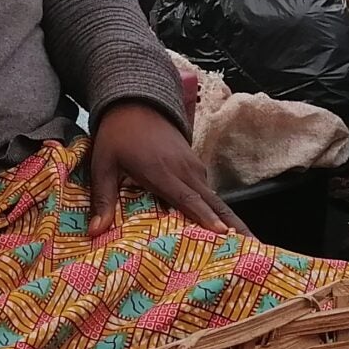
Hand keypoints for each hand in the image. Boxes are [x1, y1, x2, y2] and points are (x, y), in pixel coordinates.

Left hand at [86, 100, 245, 237]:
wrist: (135, 102)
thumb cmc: (117, 135)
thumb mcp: (102, 164)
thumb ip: (102, 198)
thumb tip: (95, 232)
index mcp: (161, 171)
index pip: (187, 198)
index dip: (205, 217)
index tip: (223, 234)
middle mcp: (183, 169)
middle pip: (213, 201)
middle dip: (234, 225)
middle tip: (254, 246)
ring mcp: (192, 165)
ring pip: (214, 197)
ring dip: (230, 219)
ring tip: (246, 244)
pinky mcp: (194, 163)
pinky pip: (208, 190)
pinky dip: (218, 208)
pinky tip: (223, 227)